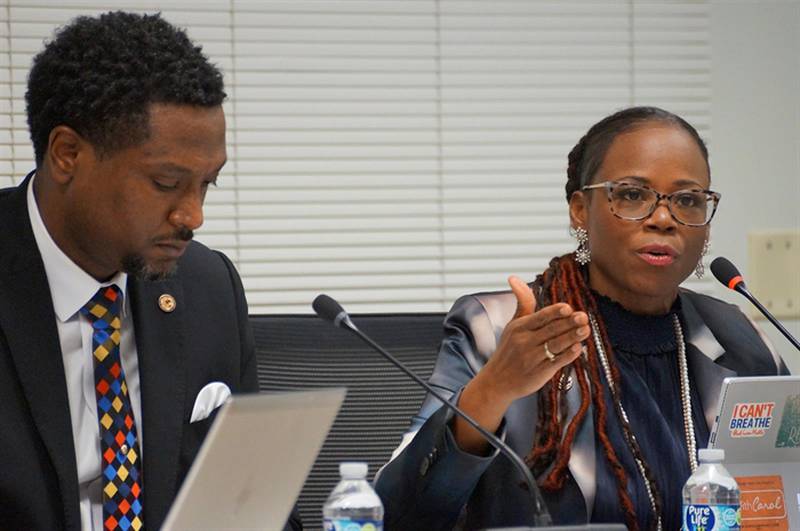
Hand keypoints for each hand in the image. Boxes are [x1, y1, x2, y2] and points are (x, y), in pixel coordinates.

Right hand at [453, 276, 588, 454]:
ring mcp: (532, 358)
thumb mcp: (512, 325)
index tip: (568, 308)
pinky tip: (578, 349)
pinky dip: (567, 355)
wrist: (497, 381)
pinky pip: (556, 362)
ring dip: (572, 337)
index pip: (540, 317)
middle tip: (583, 317)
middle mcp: (525, 342)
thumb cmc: (507, 350)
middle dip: (568, 323)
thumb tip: (514, 277)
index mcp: (519, 328)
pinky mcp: (539, 373)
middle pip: (551, 330)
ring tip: (586, 330)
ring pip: (555, 345)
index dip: (555, 313)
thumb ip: (522, 303)